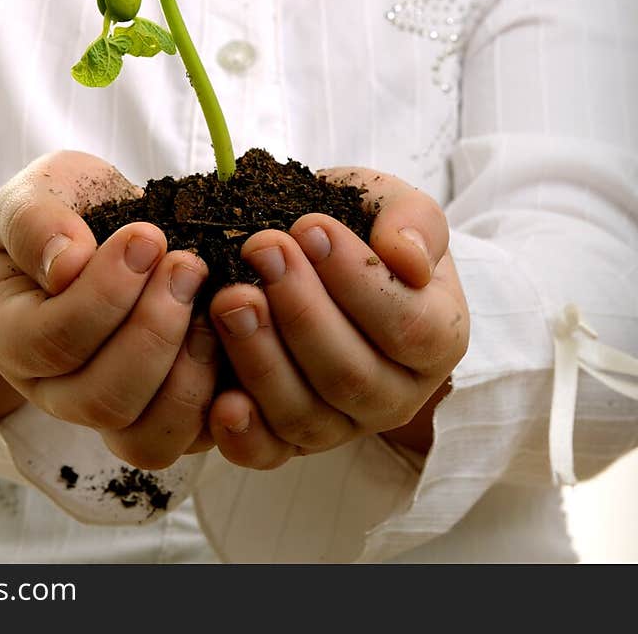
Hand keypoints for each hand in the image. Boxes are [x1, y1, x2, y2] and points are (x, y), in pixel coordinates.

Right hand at [0, 151, 219, 467]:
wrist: (98, 222)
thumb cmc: (61, 208)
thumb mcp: (36, 193)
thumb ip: (36, 222)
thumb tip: (66, 266)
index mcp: (8, 335)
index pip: (50, 343)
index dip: (104, 295)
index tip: (147, 236)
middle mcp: (52, 390)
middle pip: (101, 400)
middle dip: (153, 330)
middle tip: (186, 264)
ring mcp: (108, 410)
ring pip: (147, 436)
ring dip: (188, 368)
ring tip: (211, 298)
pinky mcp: (164, 414)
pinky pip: (193, 438)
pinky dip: (221, 394)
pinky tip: (233, 332)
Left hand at [205, 168, 467, 468]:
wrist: (316, 249)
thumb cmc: (361, 228)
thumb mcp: (395, 205)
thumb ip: (414, 221)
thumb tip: (407, 258)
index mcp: (437, 337)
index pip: (407, 326)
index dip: (356, 280)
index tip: (310, 226)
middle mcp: (397, 393)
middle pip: (351, 376)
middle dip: (300, 311)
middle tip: (260, 249)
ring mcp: (343, 424)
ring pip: (306, 415)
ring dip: (262, 358)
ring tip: (230, 298)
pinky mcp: (290, 441)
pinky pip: (269, 453)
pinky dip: (244, 436)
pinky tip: (222, 400)